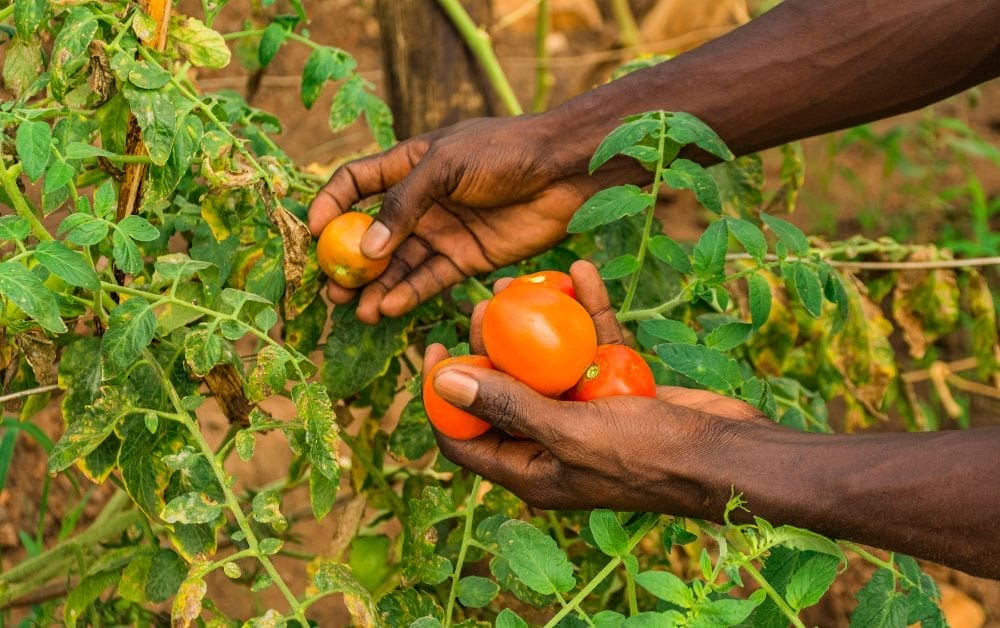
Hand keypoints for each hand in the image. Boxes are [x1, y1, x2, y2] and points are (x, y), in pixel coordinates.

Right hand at [307, 115, 646, 323]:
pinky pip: (430, 280)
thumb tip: (367, 248)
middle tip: (332, 289)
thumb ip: (404, 204)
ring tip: (357, 309)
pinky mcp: (466, 259)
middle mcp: (421, 202)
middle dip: (351, 263)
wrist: (564, 172)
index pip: (356, 183)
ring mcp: (443, 232)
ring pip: (399, 265)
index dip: (332, 206)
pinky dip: (409, 294)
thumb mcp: (447, 165)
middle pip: (373, 235)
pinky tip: (390, 308)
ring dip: (377, 287)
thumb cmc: (505, 152)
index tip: (314, 234)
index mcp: (409, 164)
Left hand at [423, 260, 768, 514]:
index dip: (440, 395)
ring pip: (548, 363)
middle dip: (490, 347)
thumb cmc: (647, 455)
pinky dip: (588, 314)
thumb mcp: (568, 432)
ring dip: (537, 322)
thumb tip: (442, 380)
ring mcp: (587, 416)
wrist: (729, 455)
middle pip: (504, 391)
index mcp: (529, 469)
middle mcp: (551, 444)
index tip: (434, 348)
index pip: (464, 435)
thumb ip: (507, 405)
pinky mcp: (620, 389)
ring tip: (523, 281)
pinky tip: (582, 274)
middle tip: (482, 304)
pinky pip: (594, 347)